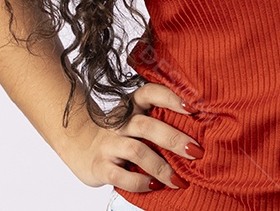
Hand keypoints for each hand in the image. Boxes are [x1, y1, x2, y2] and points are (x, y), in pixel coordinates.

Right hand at [71, 81, 202, 191]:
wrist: (80, 145)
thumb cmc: (121, 133)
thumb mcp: (137, 119)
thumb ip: (159, 120)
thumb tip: (199, 131)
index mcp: (132, 105)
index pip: (150, 92)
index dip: (170, 97)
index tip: (192, 107)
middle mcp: (120, 122)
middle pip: (146, 125)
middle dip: (173, 139)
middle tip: (196, 151)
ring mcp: (108, 143)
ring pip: (136, 150)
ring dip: (161, 166)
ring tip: (179, 180)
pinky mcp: (100, 166)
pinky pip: (120, 175)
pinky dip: (140, 181)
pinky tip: (154, 185)